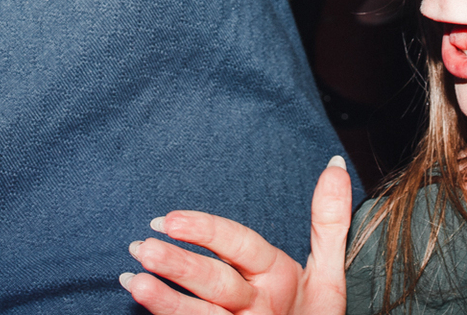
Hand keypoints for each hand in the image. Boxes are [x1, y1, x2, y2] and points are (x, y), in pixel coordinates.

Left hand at [121, 158, 353, 314]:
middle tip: (144, 247)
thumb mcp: (328, 276)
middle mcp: (259, 308)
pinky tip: (139, 303)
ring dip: (165, 302)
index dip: (207, 232)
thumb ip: (329, 221)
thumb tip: (334, 165)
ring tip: (132, 281)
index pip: (242, 247)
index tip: (168, 219)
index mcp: (279, 280)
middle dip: (181, 266)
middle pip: (218, 285)